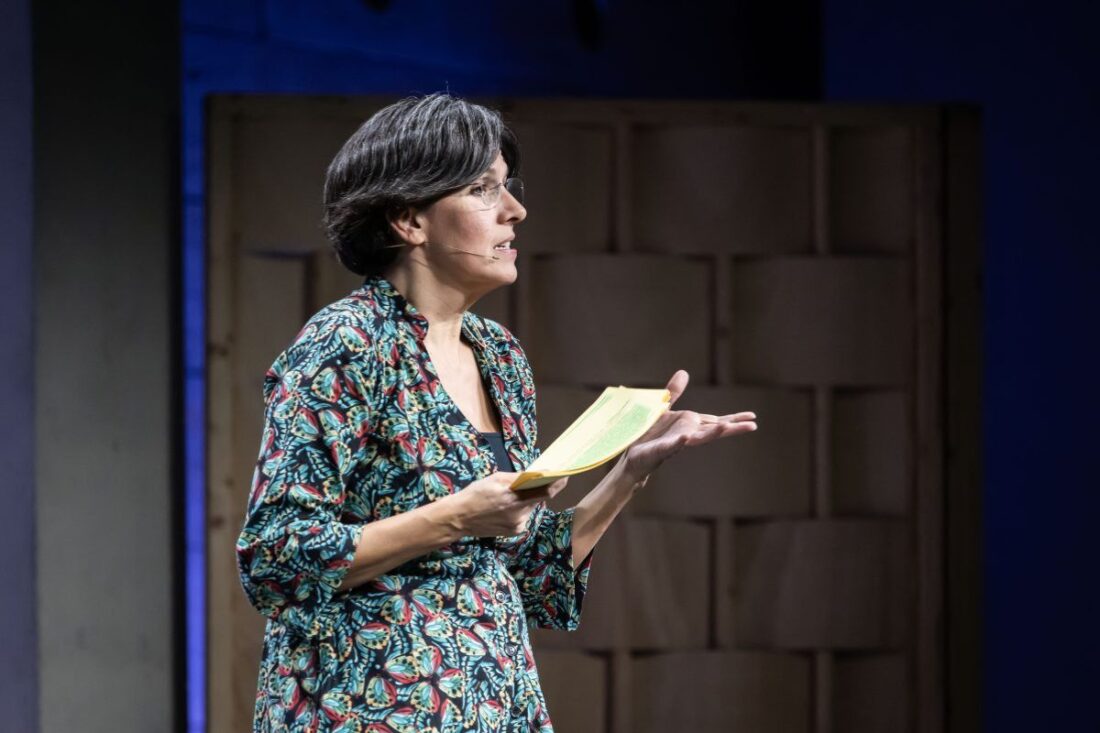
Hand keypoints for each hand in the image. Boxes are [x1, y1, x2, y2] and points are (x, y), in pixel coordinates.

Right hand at [444, 472, 568, 537]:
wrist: (459, 518)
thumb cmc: (476, 494)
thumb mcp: (495, 479)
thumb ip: (517, 478)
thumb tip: (536, 473)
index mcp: (513, 497)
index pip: (545, 491)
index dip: (558, 483)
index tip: (565, 474)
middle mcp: (518, 513)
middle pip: (539, 498)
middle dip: (541, 489)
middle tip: (541, 480)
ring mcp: (517, 524)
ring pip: (531, 507)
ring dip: (528, 499)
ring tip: (510, 496)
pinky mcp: (515, 531)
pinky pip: (524, 516)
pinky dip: (521, 509)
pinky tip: (506, 508)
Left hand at [620, 370, 756, 482]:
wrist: (631, 454)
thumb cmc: (648, 433)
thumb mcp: (661, 407)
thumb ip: (673, 392)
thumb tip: (684, 372)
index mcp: (689, 424)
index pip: (716, 421)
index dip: (734, 419)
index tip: (753, 417)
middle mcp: (687, 434)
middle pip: (713, 430)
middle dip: (732, 428)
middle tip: (753, 426)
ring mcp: (675, 443)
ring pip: (697, 439)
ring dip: (712, 434)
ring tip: (726, 427)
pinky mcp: (660, 450)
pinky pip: (671, 446)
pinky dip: (678, 442)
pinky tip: (686, 437)